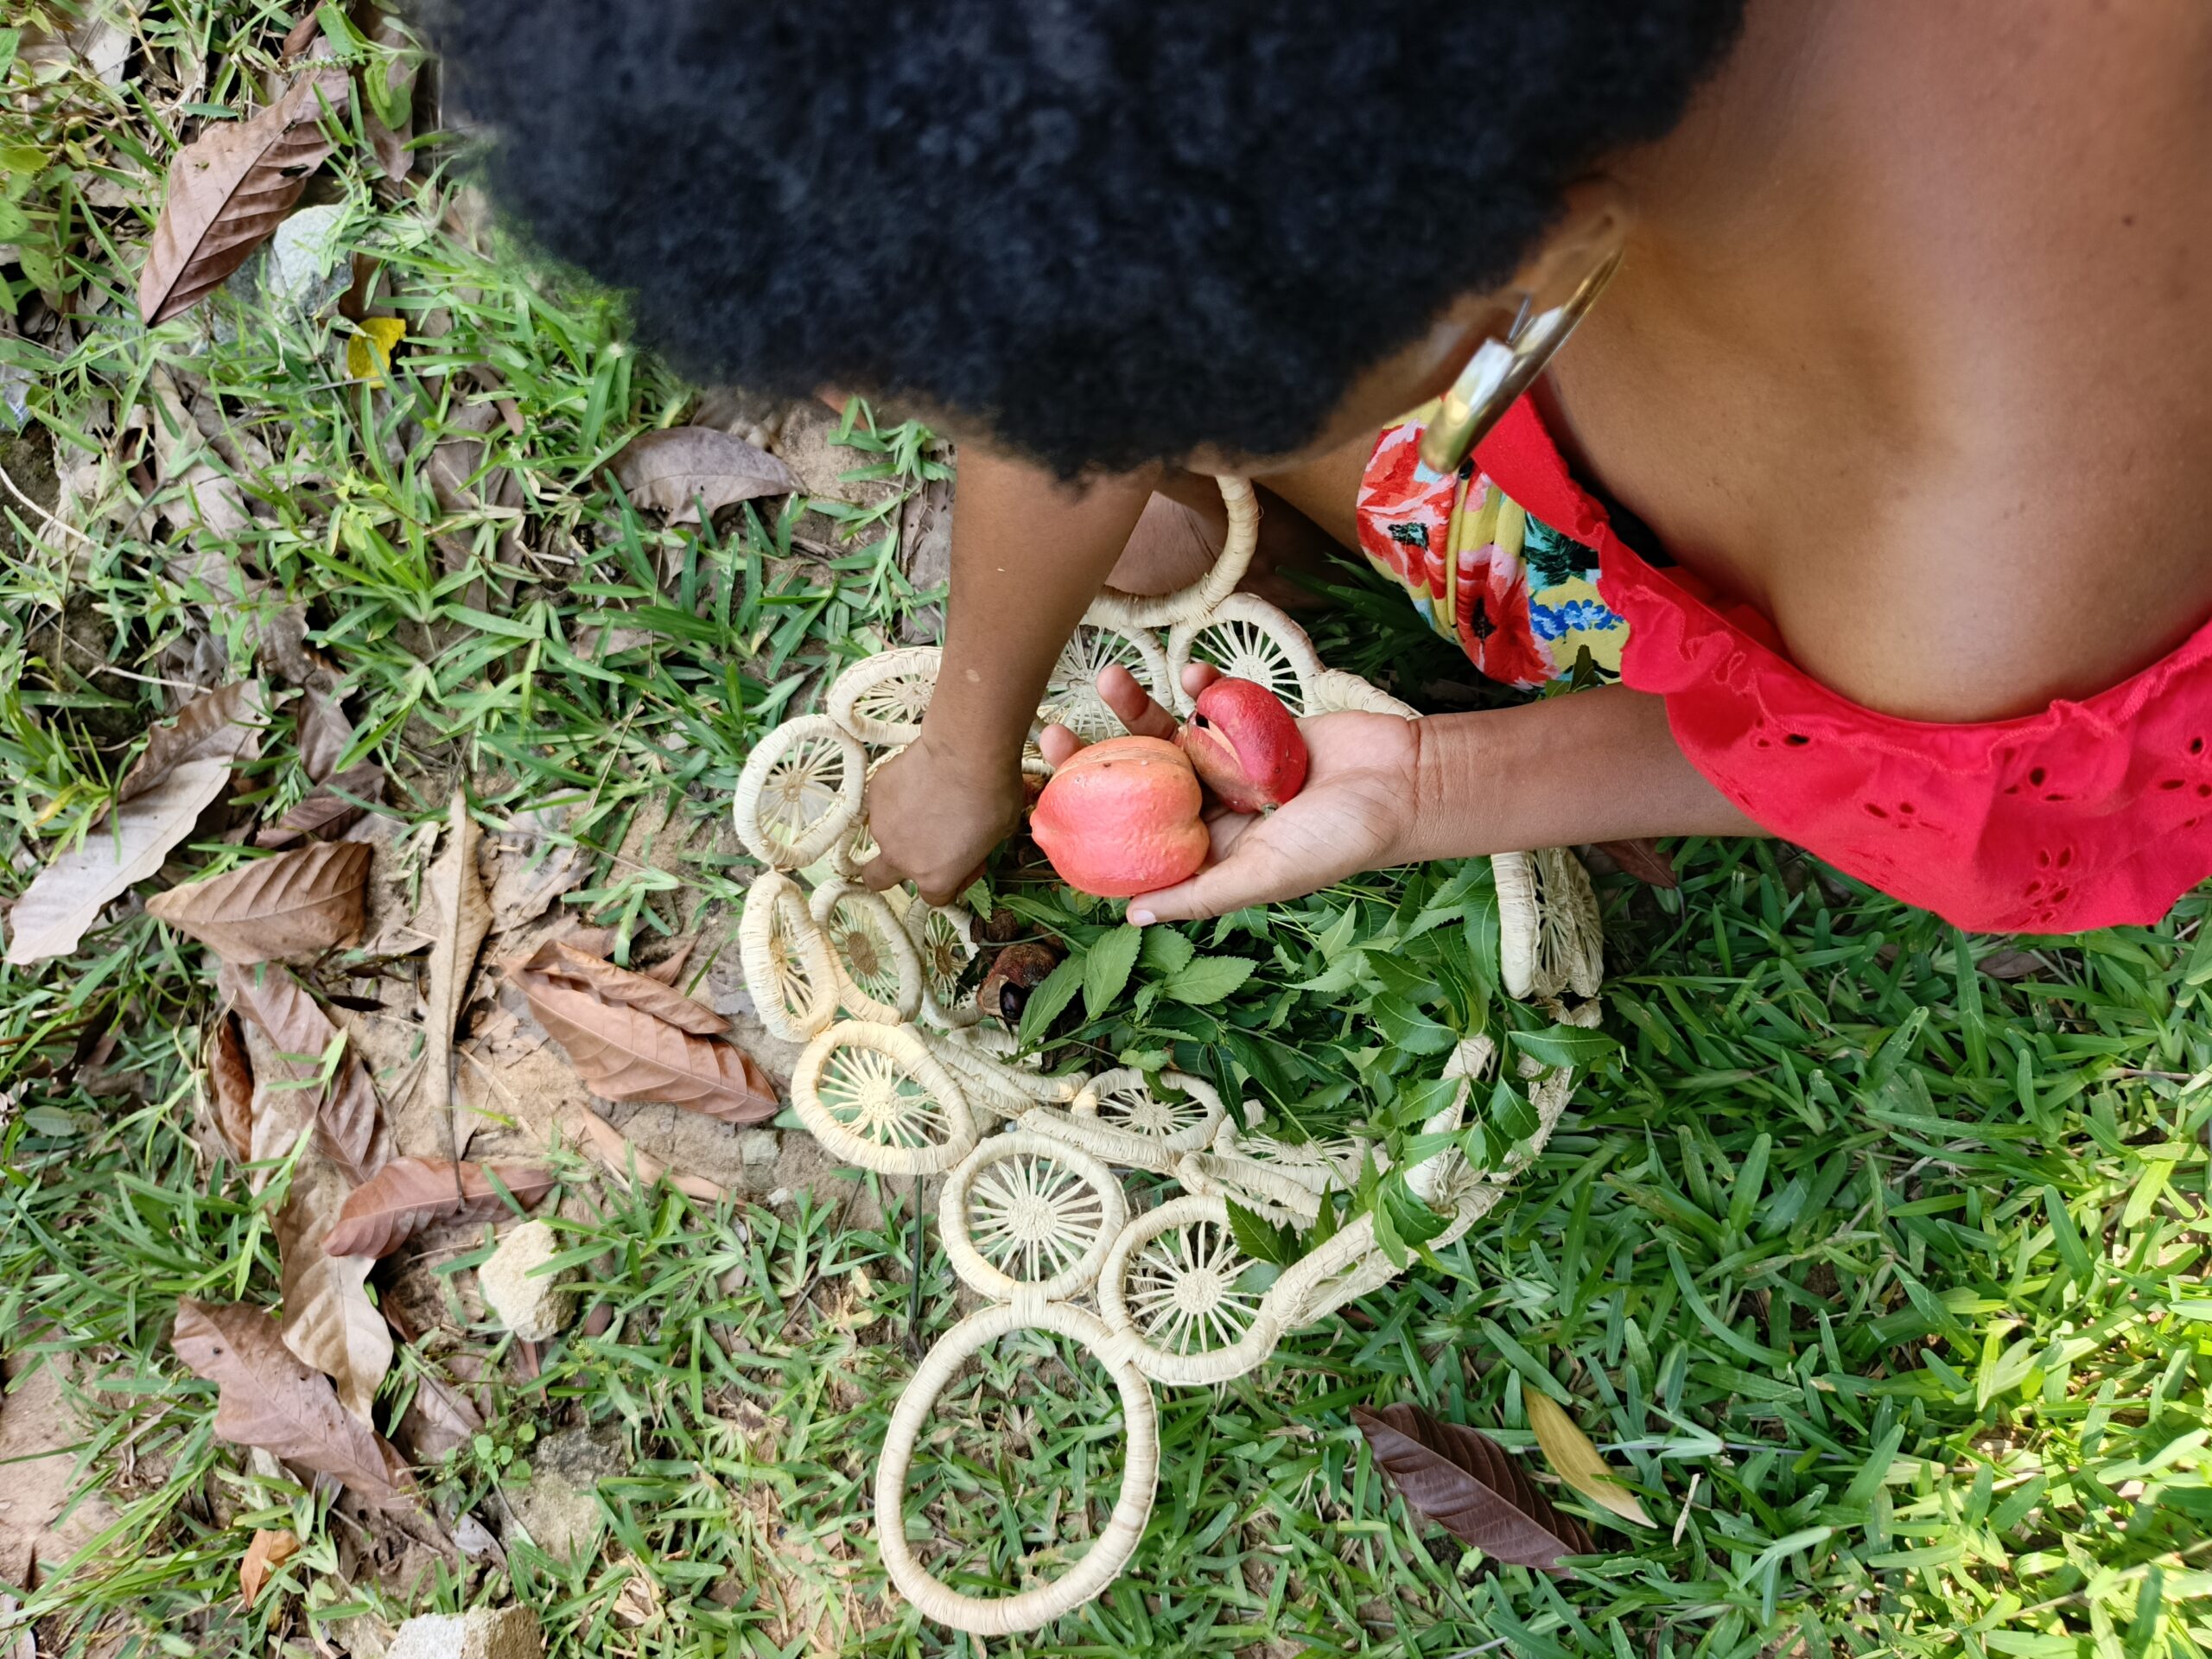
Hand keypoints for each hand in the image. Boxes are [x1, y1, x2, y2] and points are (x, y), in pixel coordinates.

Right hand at [861, 735, 1025, 905]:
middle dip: (892, 870)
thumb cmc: (992, 795)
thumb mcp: (998, 835)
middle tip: (917, 847)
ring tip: (927, 799)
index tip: (967, 860)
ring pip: (882, 835)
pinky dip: (896, 797)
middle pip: (878, 880)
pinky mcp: (875, 794)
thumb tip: (970, 840)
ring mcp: (882, 826)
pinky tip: (919, 778)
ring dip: (900, 825)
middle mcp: (901, 859)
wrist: (967, 752)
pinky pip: (881, 803)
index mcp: (935, 878)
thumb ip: (974, 850)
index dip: (954, 880)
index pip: (935, 897)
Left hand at [1037, 664, 1422, 922]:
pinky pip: (1212, 702)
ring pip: (1165, 734)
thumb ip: (1202, 894)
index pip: (1133, 844)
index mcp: (1207, 852)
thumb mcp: (1265, 875)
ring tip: (1108, 680)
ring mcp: (1228, 763)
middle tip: (1052, 735)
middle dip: (1093, 758)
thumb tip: (1131, 916)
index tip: (1040, 808)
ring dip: (1134, 707)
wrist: (1403, 783)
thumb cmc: (1341, 840)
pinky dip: (1201, 685)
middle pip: (1136, 783)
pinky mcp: (1251, 725)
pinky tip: (1194, 674)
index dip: (1086, 828)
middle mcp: (1209, 809)